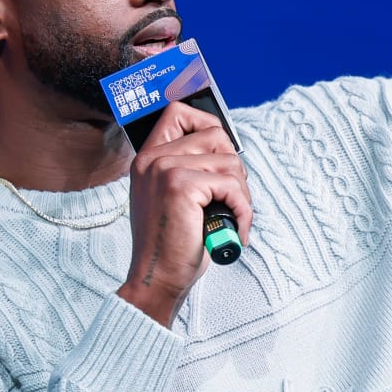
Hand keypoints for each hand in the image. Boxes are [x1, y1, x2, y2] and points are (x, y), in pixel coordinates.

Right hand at [116, 102, 252, 325]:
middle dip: (234, 169)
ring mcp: (165, 169)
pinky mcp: (182, 186)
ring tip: (231, 219)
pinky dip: (243, 211)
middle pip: (216, 136)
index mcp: (148, 158)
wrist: (157, 279)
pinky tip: (235, 231)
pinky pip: (232, 186)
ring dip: (241, 194)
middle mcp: (153, 158)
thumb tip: (226, 148)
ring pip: (230, 162)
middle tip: (231, 199)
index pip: (178, 112)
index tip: (222, 150)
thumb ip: (188, 169)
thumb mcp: (174, 198)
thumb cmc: (172, 244)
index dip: (207, 122)